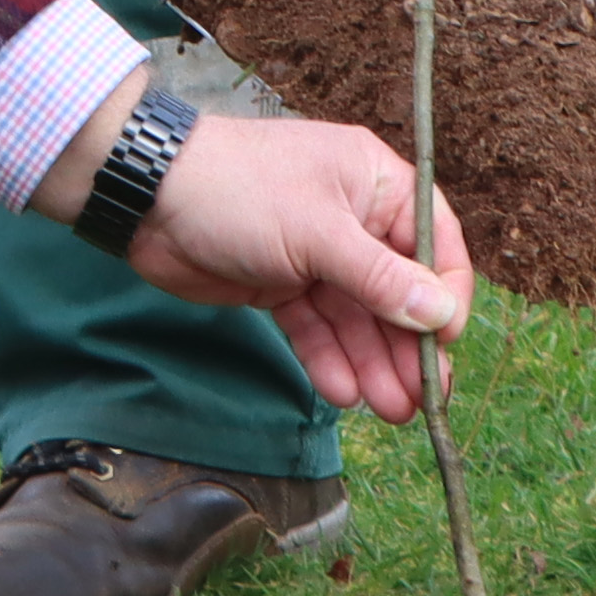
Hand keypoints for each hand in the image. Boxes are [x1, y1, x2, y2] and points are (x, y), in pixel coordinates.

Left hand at [32, 74, 472, 422]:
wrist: (150, 198)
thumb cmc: (241, 192)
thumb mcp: (319, 234)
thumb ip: (380, 279)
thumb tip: (441, 315)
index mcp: (376, 185)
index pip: (434, 243)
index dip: (445, 295)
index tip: (444, 344)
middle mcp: (354, 219)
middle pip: (397, 291)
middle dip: (408, 346)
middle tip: (421, 401)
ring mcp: (317, 255)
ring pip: (357, 317)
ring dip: (374, 363)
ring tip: (391, 411)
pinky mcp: (282, 285)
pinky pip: (317, 327)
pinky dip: (329, 358)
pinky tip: (344, 392)